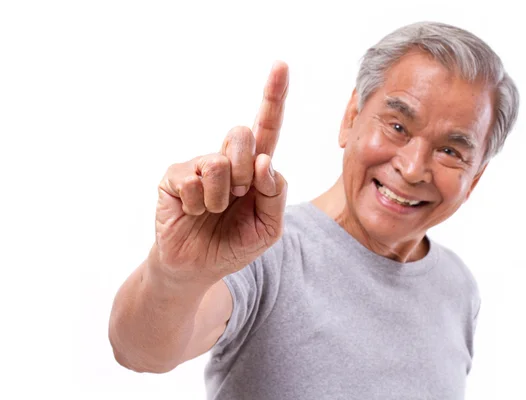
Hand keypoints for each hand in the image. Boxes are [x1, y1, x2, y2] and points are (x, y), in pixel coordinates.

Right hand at [152, 61, 288, 283]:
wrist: (197, 268)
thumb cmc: (234, 244)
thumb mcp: (268, 227)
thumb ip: (275, 193)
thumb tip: (264, 159)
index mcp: (254, 169)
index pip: (267, 128)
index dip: (274, 97)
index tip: (281, 65)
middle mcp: (227, 159)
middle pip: (243, 134)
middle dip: (245, 172)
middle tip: (237, 197)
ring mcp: (198, 165)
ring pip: (219, 161)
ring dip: (222, 197)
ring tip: (214, 210)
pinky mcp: (174, 176)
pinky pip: (194, 181)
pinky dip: (199, 205)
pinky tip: (193, 212)